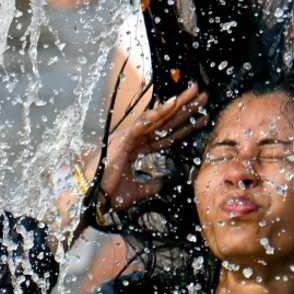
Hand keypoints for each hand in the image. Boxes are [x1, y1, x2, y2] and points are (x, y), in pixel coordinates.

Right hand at [99, 83, 207, 210]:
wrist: (91, 200)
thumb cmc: (108, 194)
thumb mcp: (136, 191)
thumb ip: (150, 185)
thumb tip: (163, 182)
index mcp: (139, 148)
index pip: (168, 134)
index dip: (187, 126)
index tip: (203, 117)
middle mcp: (136, 139)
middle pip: (166, 121)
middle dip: (185, 108)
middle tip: (203, 94)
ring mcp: (129, 138)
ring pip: (156, 118)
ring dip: (174, 105)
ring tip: (191, 93)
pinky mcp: (121, 142)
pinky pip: (138, 127)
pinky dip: (151, 117)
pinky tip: (164, 107)